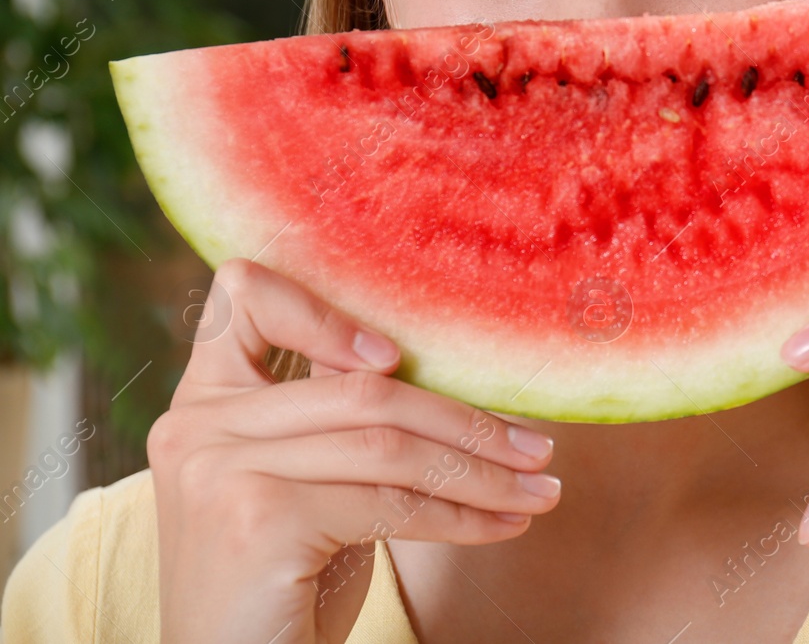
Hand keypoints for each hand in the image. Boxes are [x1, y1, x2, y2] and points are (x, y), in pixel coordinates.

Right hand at [148, 259, 560, 643]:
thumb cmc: (281, 584)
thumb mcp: (302, 485)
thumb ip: (335, 421)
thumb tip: (448, 375)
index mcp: (203, 402)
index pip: (244, 296)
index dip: (326, 310)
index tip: (400, 357)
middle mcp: (198, 425)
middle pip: (363, 388)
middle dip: (467, 423)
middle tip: (538, 450)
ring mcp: (223, 469)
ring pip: (389, 444)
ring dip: (481, 472)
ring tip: (538, 491)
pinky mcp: (259, 517)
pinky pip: (391, 500)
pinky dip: (461, 516)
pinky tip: (502, 526)